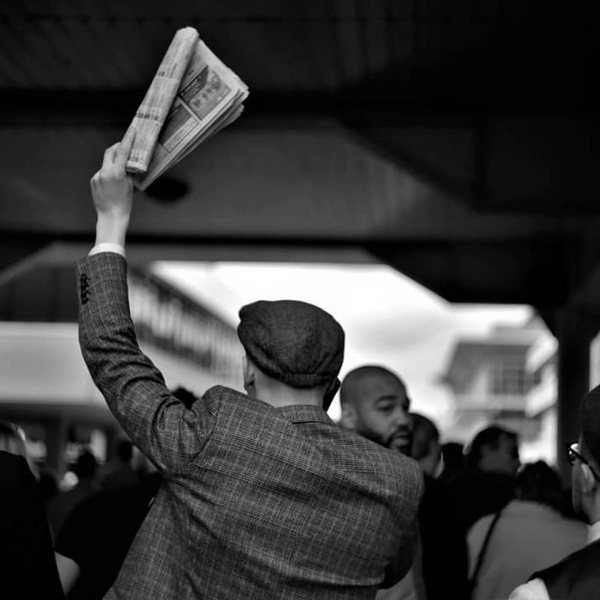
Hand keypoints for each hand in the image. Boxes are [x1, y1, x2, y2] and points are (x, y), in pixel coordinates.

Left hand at [90, 128, 135, 245]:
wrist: (111, 217)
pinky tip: (114, 182)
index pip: (122, 151)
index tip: (132, 129)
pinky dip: (109, 173)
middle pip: (110, 151)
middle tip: (126, 146)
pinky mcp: (93, 181)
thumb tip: (128, 162)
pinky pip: (102, 172)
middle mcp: (104, 172)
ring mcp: (97, 176)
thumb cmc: (124, 203)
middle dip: (118, 147)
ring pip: (106, 163)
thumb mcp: (130, 185)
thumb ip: (128, 171)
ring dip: (114, 162)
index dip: (128, 139)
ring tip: (122, 170)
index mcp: (116, 173)